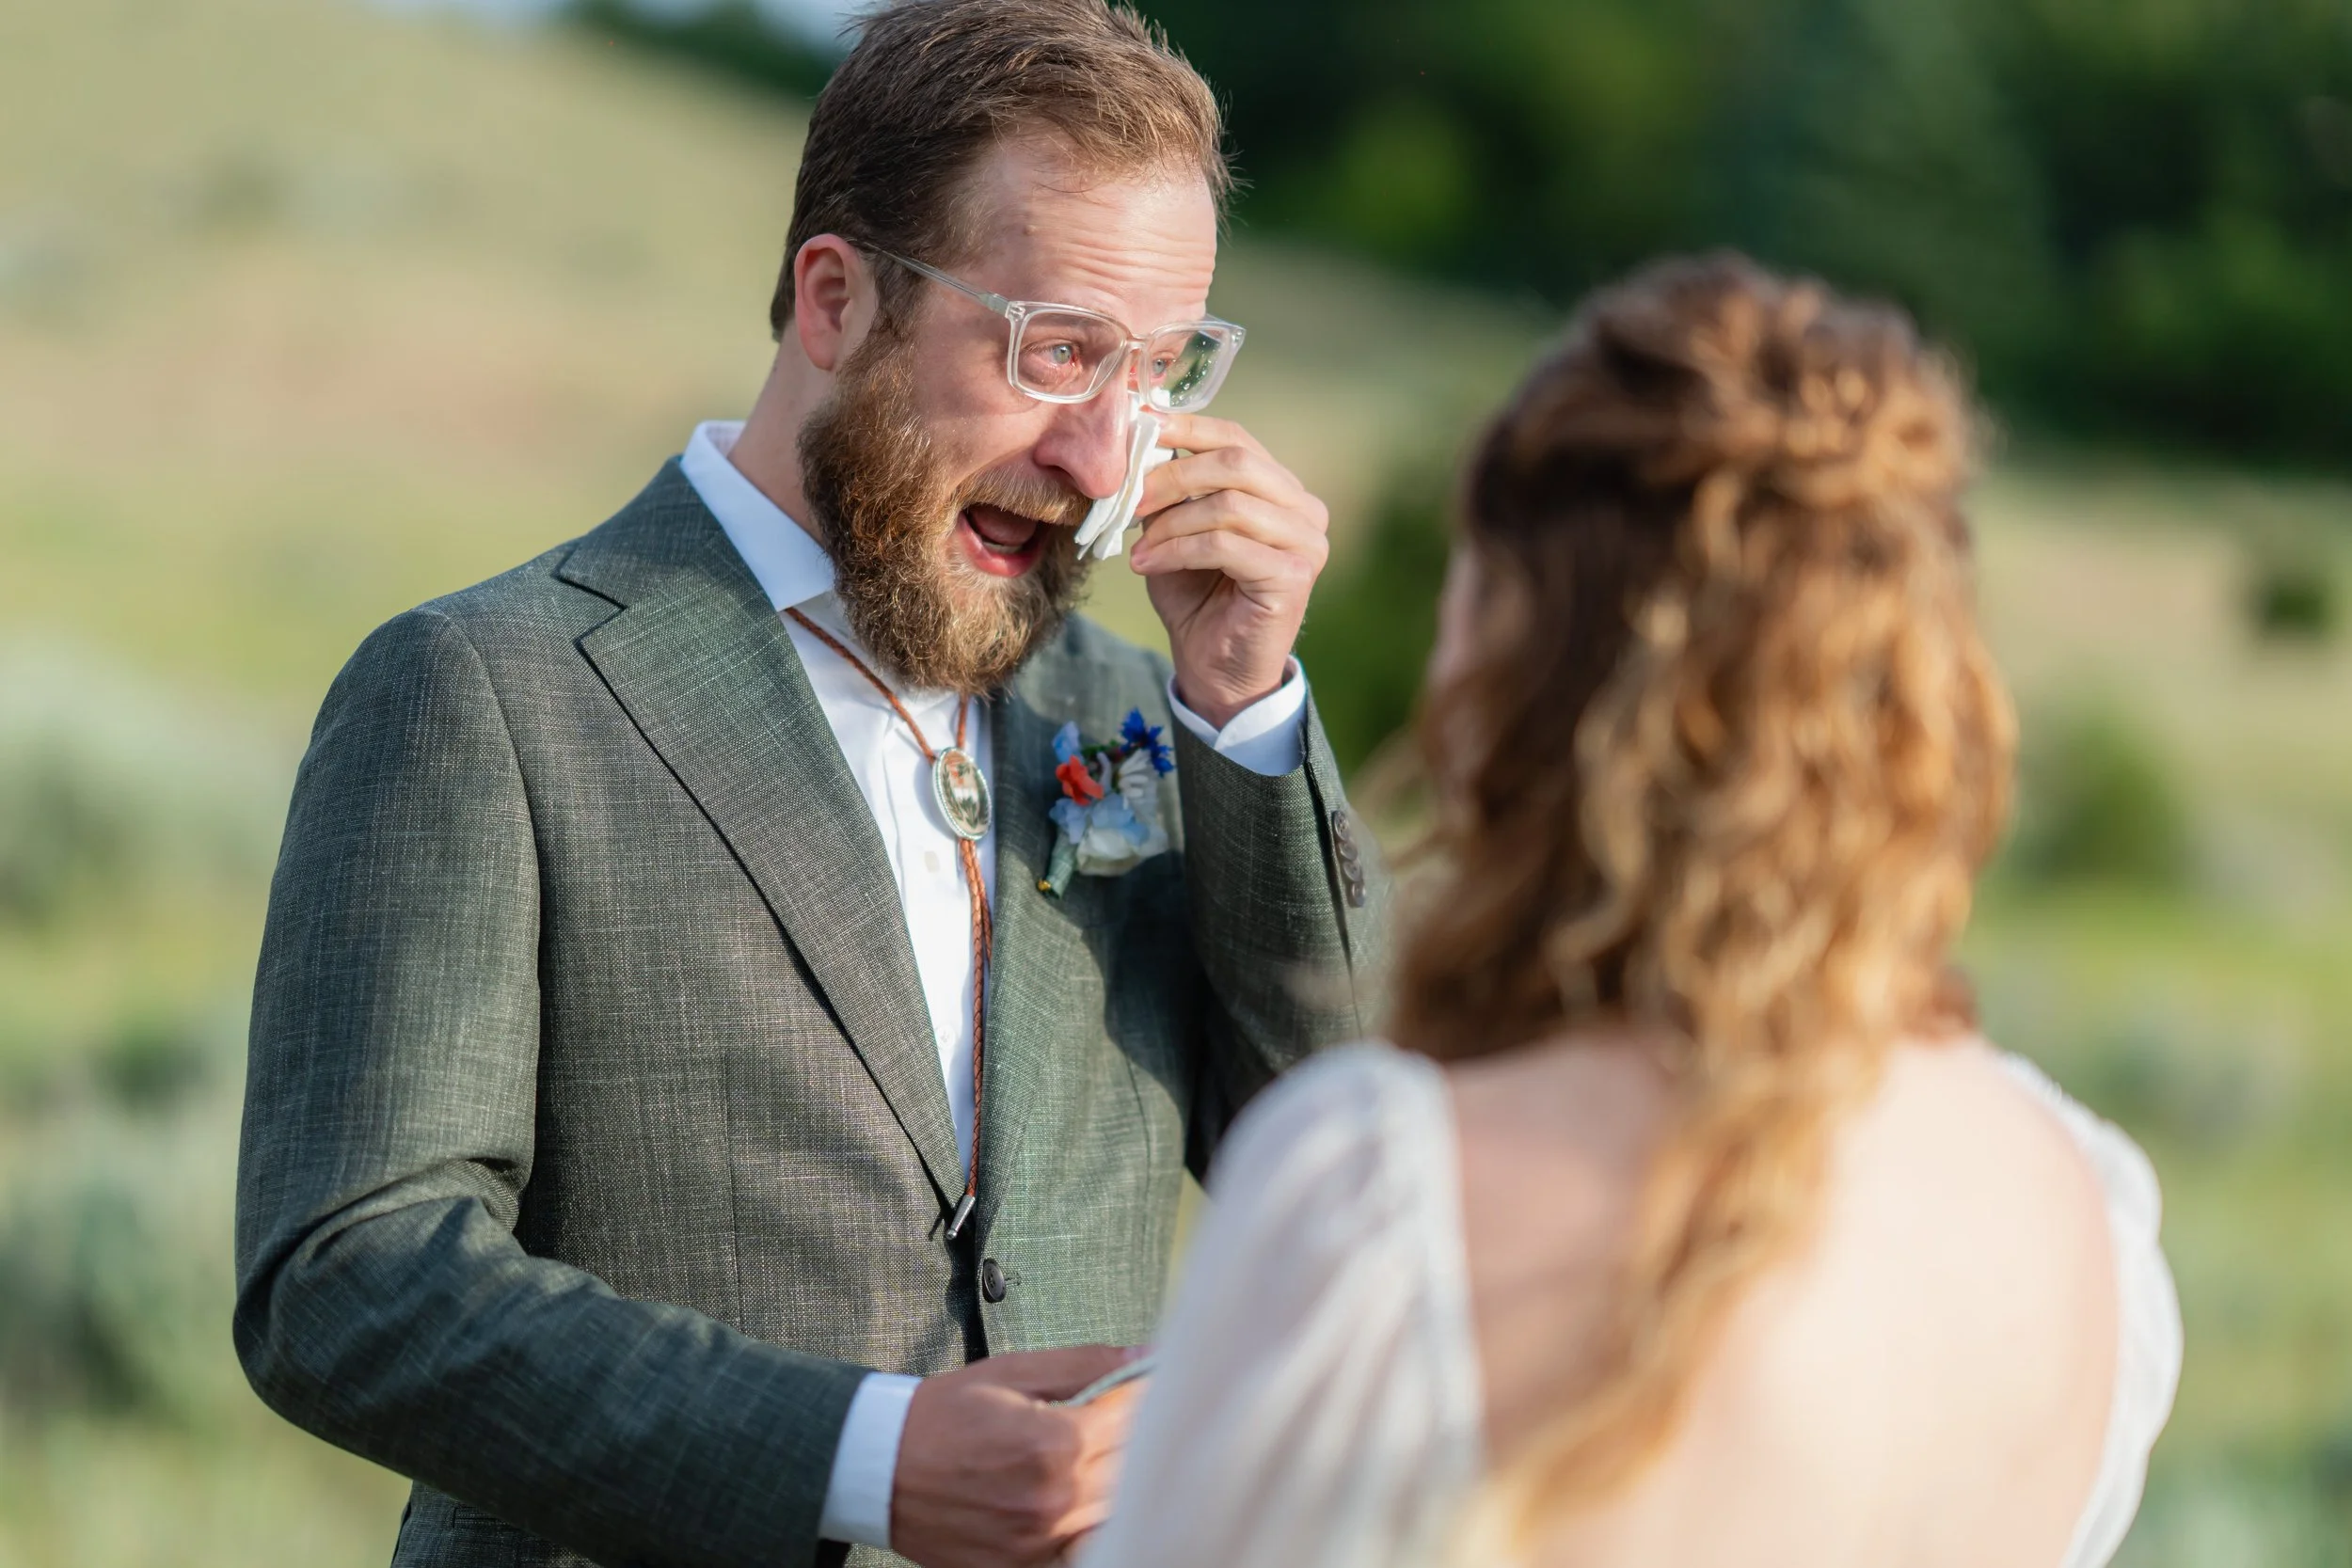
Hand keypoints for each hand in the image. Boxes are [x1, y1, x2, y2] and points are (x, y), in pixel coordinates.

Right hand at [890, 1345, 1147, 1567]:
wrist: (880, 1469)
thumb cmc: (944, 1415)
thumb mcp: (1013, 1372)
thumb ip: (1087, 1365)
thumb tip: (1146, 1356)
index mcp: (1057, 1443)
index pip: (1136, 1416)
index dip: (1145, 1393)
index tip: (1145, 1383)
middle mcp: (1056, 1499)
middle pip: (1134, 1464)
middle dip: (1131, 1433)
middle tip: (1110, 1415)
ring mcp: (1043, 1541)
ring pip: (1116, 1507)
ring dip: (1112, 1476)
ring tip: (1086, 1454)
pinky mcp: (1026, 1567)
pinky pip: (1084, 1546)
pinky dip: (1088, 1520)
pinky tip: (1073, 1496)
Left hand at [1128, 413, 1329, 729]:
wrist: (1216, 669)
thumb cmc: (1197, 597)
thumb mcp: (1175, 531)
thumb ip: (1170, 491)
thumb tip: (1140, 445)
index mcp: (1282, 490)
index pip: (1237, 439)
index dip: (1186, 428)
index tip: (1138, 429)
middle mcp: (1305, 511)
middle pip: (1236, 463)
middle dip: (1172, 477)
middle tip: (1129, 499)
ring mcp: (1307, 543)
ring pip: (1228, 504)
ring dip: (1171, 522)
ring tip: (1138, 547)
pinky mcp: (1294, 576)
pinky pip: (1225, 545)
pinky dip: (1178, 550)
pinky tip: (1147, 565)